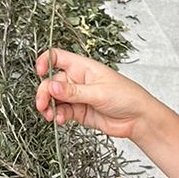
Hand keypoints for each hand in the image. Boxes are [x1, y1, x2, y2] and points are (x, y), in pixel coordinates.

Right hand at [34, 49, 154, 141]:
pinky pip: (62, 112)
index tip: (40, 72)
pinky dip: (58, 116)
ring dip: (49, 107)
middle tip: (43, 105)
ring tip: (51, 116)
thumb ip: (73, 92)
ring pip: (55, 99)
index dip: (45, 61)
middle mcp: (78, 80)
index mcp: (83, 67)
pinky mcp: (79, 112)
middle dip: (45, 93)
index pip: (58, 57)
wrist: (138, 119)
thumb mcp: (98, 92)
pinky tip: (61, 120)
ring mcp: (78, 97)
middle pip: (52, 82)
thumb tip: (51, 87)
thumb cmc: (127, 96)